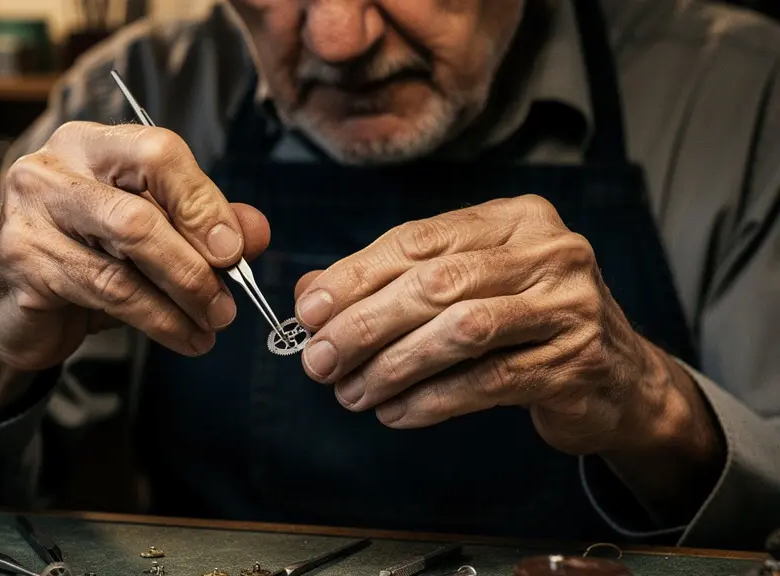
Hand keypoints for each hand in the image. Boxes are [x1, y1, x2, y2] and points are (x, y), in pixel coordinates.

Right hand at [0, 122, 269, 372]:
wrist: (10, 314)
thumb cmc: (84, 264)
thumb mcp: (148, 241)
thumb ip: (200, 227)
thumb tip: (256, 232)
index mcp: (90, 145)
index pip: (159, 152)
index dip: (203, 201)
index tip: (235, 249)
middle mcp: (53, 167)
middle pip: (143, 205)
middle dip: (197, 258)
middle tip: (229, 299)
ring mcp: (30, 212)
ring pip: (128, 247)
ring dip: (183, 294)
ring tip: (213, 322)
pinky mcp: (23, 262)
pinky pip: (107, 289)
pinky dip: (158, 319)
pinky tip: (184, 337)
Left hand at [292, 194, 688, 455]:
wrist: (618, 379)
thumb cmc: (525, 323)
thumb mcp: (464, 287)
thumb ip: (391, 282)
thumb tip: (312, 293)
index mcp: (515, 218)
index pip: (419, 239)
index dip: (356, 275)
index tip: (310, 310)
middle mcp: (549, 251)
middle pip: (436, 283)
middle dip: (365, 325)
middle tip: (319, 361)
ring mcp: (569, 306)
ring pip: (461, 331)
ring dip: (392, 366)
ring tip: (351, 393)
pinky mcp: (575, 362)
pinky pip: (487, 381)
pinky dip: (431, 400)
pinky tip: (395, 413)